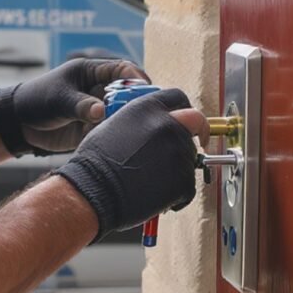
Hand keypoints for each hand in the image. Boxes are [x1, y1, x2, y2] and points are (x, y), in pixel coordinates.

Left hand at [0, 58, 148, 156]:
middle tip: (140, 113)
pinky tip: (111, 142)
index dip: (135, 78)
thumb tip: (102, 111)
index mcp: (91, 72)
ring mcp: (98, 109)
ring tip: (124, 129)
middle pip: (128, 93)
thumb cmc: (37, 100)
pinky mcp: (94, 128)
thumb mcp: (58, 99)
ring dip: (125, 121)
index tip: (145, 89)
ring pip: (122, 113)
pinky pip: (111, 130)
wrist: (20, 124)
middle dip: (135, 102)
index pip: (122, 69)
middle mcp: (99, 90)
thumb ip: (80, 104)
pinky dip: (113, 135)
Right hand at [52, 88, 207, 241]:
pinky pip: (189, 184)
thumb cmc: (95, 163)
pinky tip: (158, 195)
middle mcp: (165, 124)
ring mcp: (176, 151)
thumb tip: (152, 126)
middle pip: (196, 122)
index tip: (187, 119)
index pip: (178, 97)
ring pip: (191, 157)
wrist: (93, 191)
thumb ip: (140, 121)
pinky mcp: (183, 178)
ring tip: (154, 179)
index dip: (184, 108)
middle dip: (198, 132)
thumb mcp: (113, 126)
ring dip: (179, 167)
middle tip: (197, 143)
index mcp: (146, 108)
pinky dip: (178, 193)